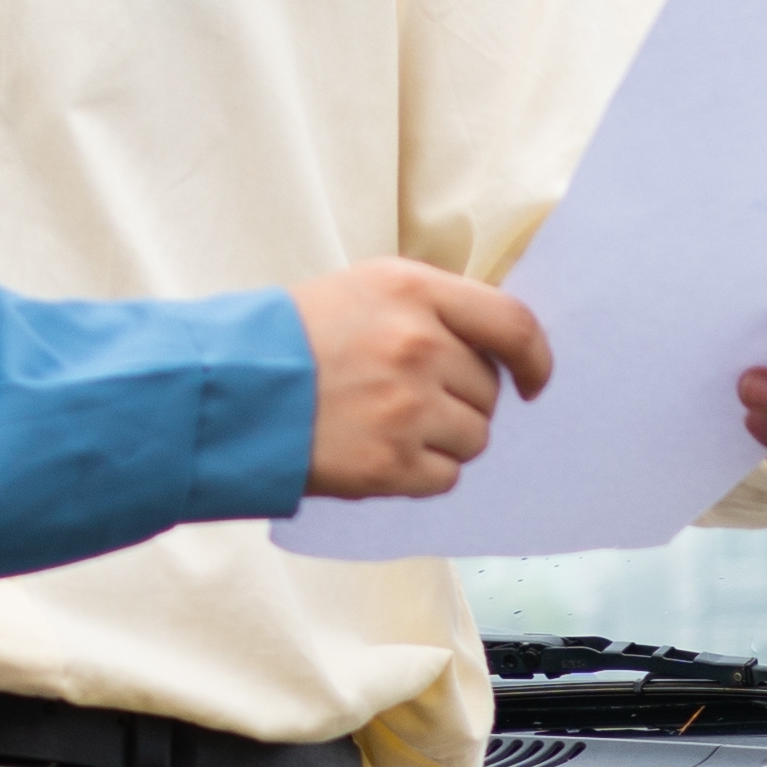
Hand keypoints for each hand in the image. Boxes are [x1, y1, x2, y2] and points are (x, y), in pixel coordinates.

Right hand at [295, 260, 553, 498]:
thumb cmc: (296, 340)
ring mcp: (406, 406)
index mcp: (414, 291)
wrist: (231, 391)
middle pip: (489, 390)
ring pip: (474, 437)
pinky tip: (378, 450)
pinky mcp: (391, 462)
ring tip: (387, 423)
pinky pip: (446, 476)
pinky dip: (420, 472)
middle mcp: (418, 345)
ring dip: (443, 439)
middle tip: (404, 396)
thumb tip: (501, 349)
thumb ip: (434, 310)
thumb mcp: (366, 291)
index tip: (533, 380)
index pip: (514, 324)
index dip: (535, 359)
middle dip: (461, 399)